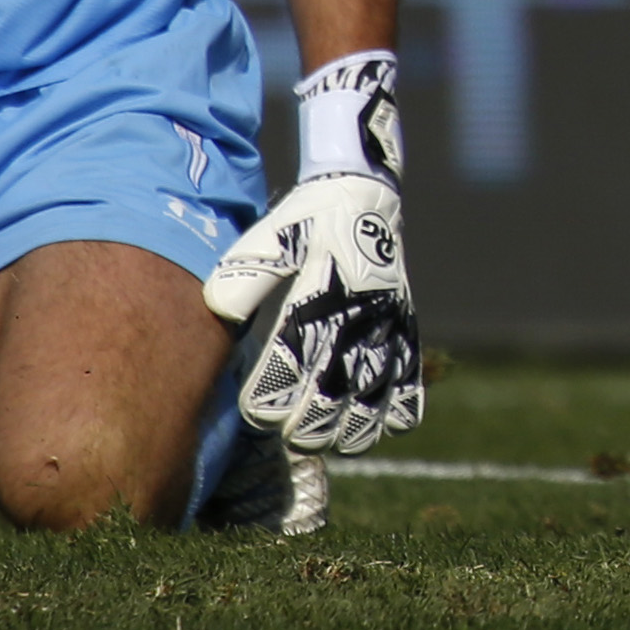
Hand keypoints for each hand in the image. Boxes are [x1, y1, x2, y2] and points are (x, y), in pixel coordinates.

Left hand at [203, 176, 421, 454]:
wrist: (364, 196)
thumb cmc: (307, 222)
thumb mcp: (271, 237)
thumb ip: (247, 274)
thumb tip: (220, 309)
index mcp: (319, 299)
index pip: (290, 370)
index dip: (268, 403)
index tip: (256, 410)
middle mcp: (357, 320)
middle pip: (330, 402)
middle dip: (304, 428)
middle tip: (287, 430)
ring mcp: (387, 330)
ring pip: (372, 406)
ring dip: (347, 430)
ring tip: (327, 433)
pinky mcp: (407, 332)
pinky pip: (409, 390)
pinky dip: (392, 416)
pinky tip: (370, 419)